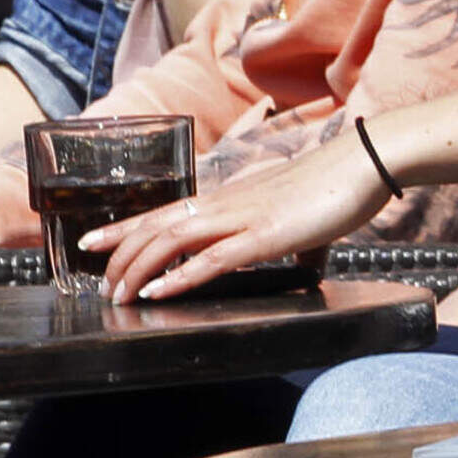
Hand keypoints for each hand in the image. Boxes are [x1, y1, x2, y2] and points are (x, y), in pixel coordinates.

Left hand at [91, 132, 388, 302]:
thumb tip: (306, 261)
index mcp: (230, 199)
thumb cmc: (336, 186)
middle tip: (99, 282)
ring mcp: (242, 219)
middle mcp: (225, 204)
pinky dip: (179, 277)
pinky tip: (158, 291)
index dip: (125, 227)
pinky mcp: (264, 237)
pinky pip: (211, 260)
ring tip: (117, 293)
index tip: (93, 241)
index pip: (164, 212)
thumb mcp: (300, 217)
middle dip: (118, 253)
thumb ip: (295, 241)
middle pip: (155, 225)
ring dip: (137, 269)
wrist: (363, 163)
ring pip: (171, 241)